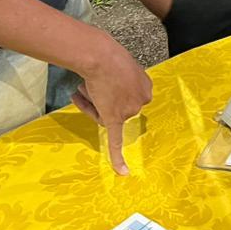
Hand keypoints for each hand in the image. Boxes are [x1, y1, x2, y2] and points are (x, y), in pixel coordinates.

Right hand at [70, 38, 153, 175]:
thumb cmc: (110, 57)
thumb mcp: (126, 66)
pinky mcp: (114, 120)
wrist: (100, 57)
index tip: (106, 80)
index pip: (128, 98)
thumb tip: (116, 89)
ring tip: (84, 87)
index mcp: (146, 89)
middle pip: (117, 108)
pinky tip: (122, 172)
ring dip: (91, 103)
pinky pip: (115, 142)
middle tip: (91, 83)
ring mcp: (128, 112)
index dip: (113, 90)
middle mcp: (140, 102)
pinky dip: (118, 158)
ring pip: (105, 116)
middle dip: (100, 97)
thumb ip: (125, 81)